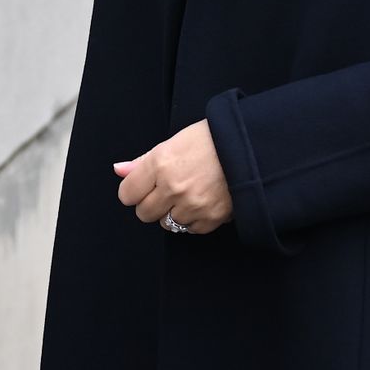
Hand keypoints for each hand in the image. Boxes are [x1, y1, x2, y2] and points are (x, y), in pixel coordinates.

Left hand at [113, 120, 232, 233]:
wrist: (250, 148)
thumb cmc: (210, 140)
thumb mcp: (173, 142)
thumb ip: (143, 161)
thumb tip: (119, 170)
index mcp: (160, 163)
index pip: (127, 193)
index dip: (134, 190)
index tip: (144, 186)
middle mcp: (173, 187)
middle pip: (144, 213)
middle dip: (152, 204)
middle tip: (168, 190)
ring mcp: (192, 205)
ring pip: (167, 224)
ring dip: (174, 212)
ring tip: (189, 193)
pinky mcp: (211, 219)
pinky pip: (191, 229)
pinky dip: (194, 220)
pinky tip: (202, 201)